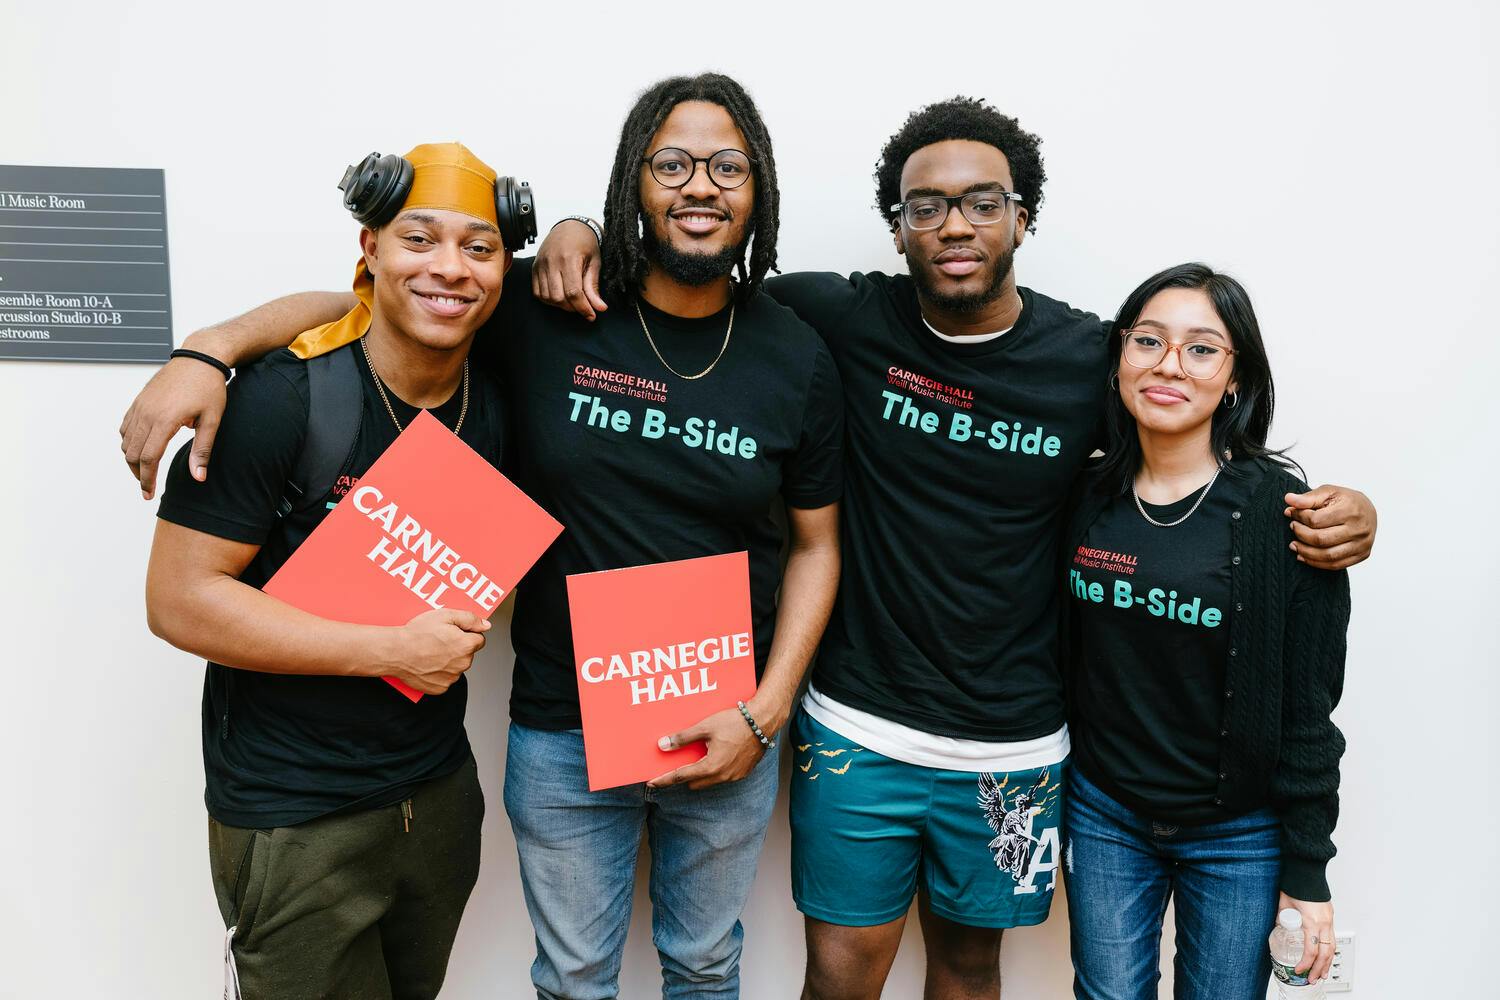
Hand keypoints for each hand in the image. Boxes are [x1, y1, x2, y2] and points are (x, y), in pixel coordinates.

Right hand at [119, 356, 228, 498]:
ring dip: (132, 459)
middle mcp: (147, 413)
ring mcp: (140, 406)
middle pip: (132, 453)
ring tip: (146, 471)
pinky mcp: (139, 401)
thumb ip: (202, 450)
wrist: (200, 357)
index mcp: (165, 420)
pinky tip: (140, 449)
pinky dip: (128, 442)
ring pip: (125, 441)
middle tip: (148, 488)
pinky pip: (125, 427)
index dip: (147, 480)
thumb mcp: (212, 420)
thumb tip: (198, 478)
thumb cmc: (209, 387)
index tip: (148, 494)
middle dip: (138, 474)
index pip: (149, 458)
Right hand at [386, 609, 490, 694]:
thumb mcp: (445, 615)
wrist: (395, 652)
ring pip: (457, 667)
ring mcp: (451, 678)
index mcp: (466, 646)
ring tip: (431, 652)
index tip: (454, 632)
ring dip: (449, 660)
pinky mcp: (440, 688)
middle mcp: (462, 664)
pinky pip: (446, 679)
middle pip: (468, 654)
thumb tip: (486, 625)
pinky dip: (439, 673)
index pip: (479, 639)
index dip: (467, 633)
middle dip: (458, 647)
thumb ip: (470, 619)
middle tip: (439, 641)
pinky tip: (428, 663)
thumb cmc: (417, 633)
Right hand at [532, 219, 606, 319]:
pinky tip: (560, 296)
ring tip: (573, 301)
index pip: (574, 292)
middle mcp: (551, 262)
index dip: (583, 308)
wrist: (570, 225)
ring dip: (561, 305)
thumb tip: (600, 308)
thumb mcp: (595, 262)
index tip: (592, 315)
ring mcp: (540, 264)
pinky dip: (549, 299)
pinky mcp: (534, 267)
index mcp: (569, 258)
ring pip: (547, 297)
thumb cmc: (585, 243)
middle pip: (559, 298)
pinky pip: (537, 292)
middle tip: (583, 307)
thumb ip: (593, 286)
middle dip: (573, 308)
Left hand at [648, 706, 767, 789]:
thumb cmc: (734, 722)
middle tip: (677, 764)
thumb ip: (682, 738)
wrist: (763, 721)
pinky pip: (722, 777)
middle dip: (683, 776)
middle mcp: (722, 776)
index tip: (651, 783)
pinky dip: (714, 770)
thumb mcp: (705, 727)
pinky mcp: (742, 773)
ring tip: (697, 757)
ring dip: (700, 773)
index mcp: (711, 767)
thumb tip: (662, 745)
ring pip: (708, 781)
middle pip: (694, 783)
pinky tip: (715, 755)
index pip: (681, 777)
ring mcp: (734, 776)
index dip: (664, 780)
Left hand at [1279, 892, 1334, 981]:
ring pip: (1332, 947)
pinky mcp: (1330, 916)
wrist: (1307, 870)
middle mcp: (1323, 923)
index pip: (1311, 950)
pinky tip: (1325, 956)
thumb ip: (1282, 918)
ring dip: (1327, 962)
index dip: (1305, 963)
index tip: (1299, 970)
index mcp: (1311, 921)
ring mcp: (1329, 919)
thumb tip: (1278, 927)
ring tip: (1322, 973)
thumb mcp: (1283, 904)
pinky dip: (1330, 949)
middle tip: (1313, 979)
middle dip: (1320, 969)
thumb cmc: (1295, 884)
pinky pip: (1332, 937)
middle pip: (1325, 953)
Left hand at [1284, 485, 1376, 569]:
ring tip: (1293, 544)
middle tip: (1292, 527)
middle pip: (1321, 539)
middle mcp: (1359, 529)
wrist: (1369, 511)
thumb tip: (1288, 499)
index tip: (1291, 513)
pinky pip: (1335, 565)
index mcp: (1351, 509)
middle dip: (1301, 534)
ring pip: (1327, 555)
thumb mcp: (1328, 492)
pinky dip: (1316, 563)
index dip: (1299, 517)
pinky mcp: (1362, 555)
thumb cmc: (1345, 501)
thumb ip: (1308, 497)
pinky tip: (1303, 556)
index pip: (1316, 520)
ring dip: (1305, 552)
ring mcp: (1362, 544)